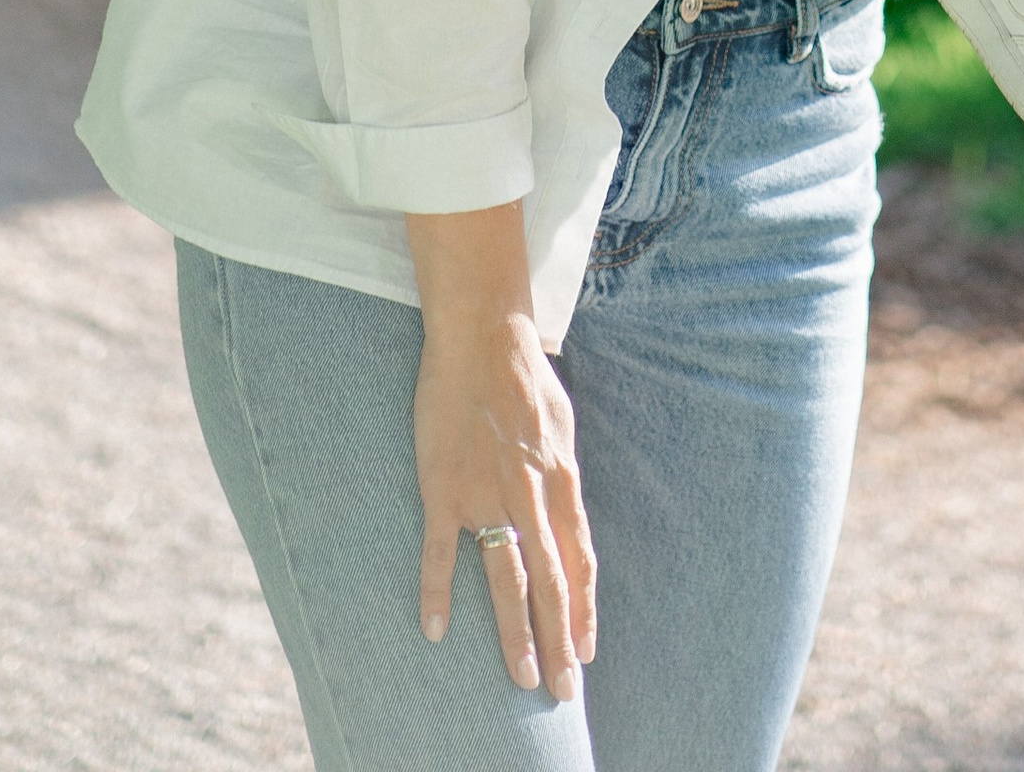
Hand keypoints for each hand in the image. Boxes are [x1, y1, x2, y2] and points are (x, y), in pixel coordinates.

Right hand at [413, 304, 596, 698]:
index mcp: (561, 479)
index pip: (580, 560)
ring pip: (507, 577)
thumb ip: (563, 472)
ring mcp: (486, 494)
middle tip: (562, 689)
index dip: (584, 609)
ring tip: (522, 676)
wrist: (482, 334)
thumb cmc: (524, 375)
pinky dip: (436, 593)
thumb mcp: (562, 422)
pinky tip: (435, 631)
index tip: (587, 651)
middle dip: (561, 640)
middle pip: (552, 582)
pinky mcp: (444, 488)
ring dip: (516, 632)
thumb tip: (569, 510)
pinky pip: (440, 553)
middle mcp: (530, 495)